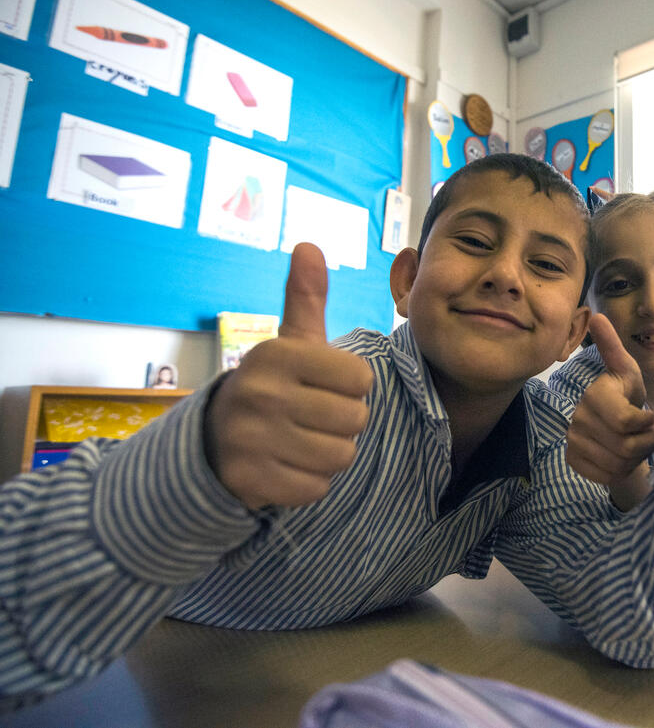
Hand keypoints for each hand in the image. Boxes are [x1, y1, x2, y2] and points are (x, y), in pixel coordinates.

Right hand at [206, 243, 373, 509]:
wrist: (214, 440)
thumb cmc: (273, 386)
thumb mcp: (290, 342)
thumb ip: (305, 298)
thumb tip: (308, 245)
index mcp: (277, 354)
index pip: (361, 379)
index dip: (351, 387)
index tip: (322, 386)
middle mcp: (260, 393)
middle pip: (355, 419)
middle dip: (342, 422)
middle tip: (311, 417)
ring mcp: (252, 438)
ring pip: (340, 456)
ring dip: (329, 453)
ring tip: (301, 440)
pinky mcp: (250, 479)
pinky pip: (317, 487)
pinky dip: (310, 482)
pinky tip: (287, 465)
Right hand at [565, 313, 653, 506]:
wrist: (615, 428)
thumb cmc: (627, 396)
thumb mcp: (628, 371)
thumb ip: (616, 347)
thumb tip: (597, 316)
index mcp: (595, 394)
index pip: (625, 421)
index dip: (646, 424)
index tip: (650, 417)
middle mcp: (578, 417)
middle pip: (625, 446)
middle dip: (645, 443)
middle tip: (647, 433)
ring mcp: (573, 440)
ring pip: (617, 464)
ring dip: (636, 458)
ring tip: (637, 443)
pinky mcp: (573, 460)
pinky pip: (606, 476)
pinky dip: (621, 471)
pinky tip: (623, 458)